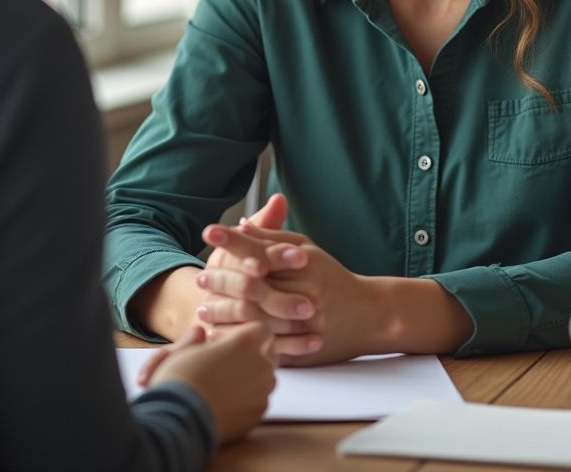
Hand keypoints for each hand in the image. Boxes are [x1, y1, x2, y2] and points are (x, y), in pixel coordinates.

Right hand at [141, 322, 275, 444]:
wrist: (178, 422)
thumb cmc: (180, 381)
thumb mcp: (186, 349)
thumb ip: (199, 339)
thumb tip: (199, 334)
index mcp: (246, 342)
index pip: (261, 328)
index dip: (246, 332)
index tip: (230, 339)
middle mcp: (260, 365)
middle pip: (268, 353)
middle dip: (253, 354)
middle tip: (229, 360)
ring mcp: (261, 392)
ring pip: (265, 379)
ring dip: (253, 377)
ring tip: (227, 383)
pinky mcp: (256, 416)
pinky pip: (258, 402)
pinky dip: (248, 401)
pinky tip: (228, 403)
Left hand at [201, 221, 377, 365]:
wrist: (370, 315)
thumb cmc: (334, 278)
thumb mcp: (308, 250)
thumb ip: (275, 236)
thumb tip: (242, 223)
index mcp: (304, 263)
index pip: (261, 249)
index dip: (233, 240)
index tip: (209, 230)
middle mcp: (303, 290)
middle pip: (254, 284)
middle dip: (223, 279)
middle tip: (200, 277)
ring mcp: (303, 322)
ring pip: (256, 316)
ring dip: (226, 312)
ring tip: (203, 308)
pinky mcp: (302, 347)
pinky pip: (266, 345)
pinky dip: (241, 340)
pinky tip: (222, 336)